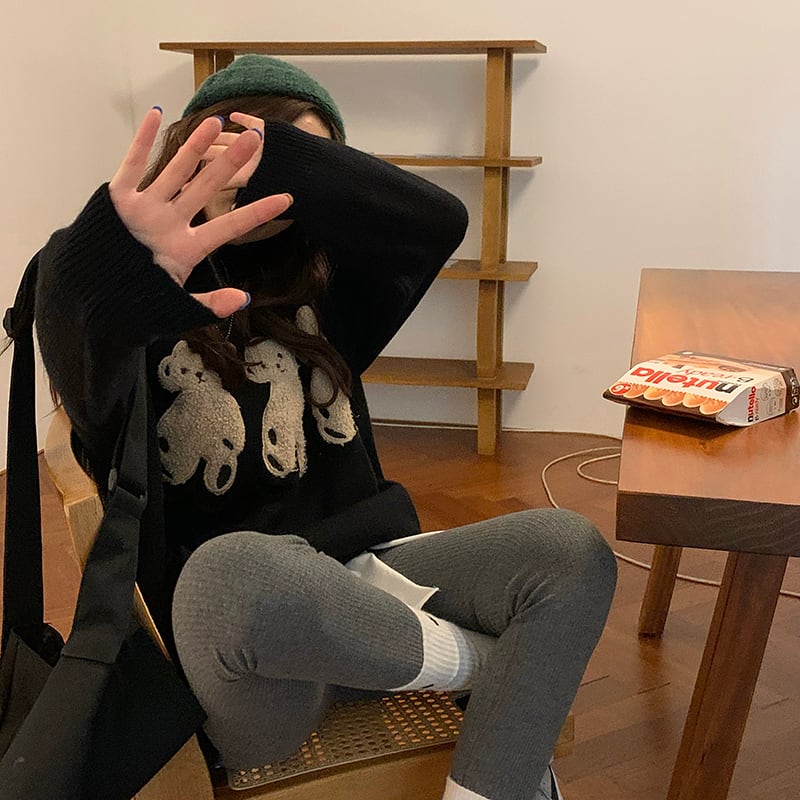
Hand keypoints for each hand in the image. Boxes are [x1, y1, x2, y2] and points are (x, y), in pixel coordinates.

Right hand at [108, 108, 290, 317]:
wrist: (96, 298)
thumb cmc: (138, 301)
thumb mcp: (179, 307)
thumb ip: (211, 304)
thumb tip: (244, 299)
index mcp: (187, 247)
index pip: (229, 226)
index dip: (256, 212)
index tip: (285, 199)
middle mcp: (170, 222)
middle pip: (206, 187)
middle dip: (231, 164)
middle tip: (257, 141)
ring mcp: (146, 208)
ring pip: (175, 171)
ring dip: (195, 146)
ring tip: (218, 122)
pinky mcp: (119, 199)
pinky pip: (132, 165)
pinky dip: (142, 141)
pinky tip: (156, 114)